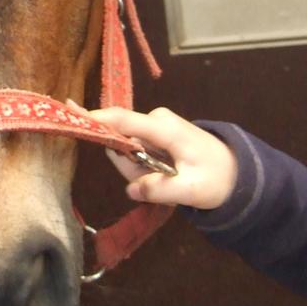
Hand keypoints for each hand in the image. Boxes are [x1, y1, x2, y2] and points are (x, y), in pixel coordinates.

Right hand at [71, 103, 238, 209]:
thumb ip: (160, 190)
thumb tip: (131, 189)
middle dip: (131, 167)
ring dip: (139, 171)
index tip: (70, 114)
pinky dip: (144, 168)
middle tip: (158, 186)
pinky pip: (134, 152)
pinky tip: (164, 177)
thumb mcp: (194, 191)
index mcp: (165, 128)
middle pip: (121, 141)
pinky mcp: (153, 133)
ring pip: (126, 150)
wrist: (236, 172)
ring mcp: (154, 126)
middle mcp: (156, 120)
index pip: (123, 119)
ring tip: (168, 182)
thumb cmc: (218, 178)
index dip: (95, 118)